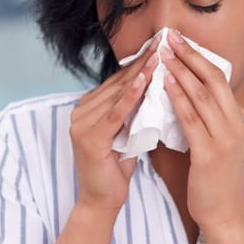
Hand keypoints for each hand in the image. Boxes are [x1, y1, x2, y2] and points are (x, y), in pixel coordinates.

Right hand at [68, 44, 159, 213]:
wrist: (102, 201)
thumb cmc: (117, 168)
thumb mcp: (127, 132)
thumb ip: (132, 111)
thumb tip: (154, 87)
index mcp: (89, 108)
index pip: (119, 82)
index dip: (140, 64)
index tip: (160, 47)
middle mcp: (80, 111)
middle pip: (118, 84)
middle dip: (142, 63)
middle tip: (163, 43)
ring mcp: (81, 123)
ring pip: (118, 94)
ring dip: (140, 74)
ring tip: (160, 56)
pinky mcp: (89, 137)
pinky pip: (115, 113)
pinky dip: (131, 97)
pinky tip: (145, 81)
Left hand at [161, 30, 243, 231]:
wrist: (225, 214)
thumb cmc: (217, 180)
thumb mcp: (221, 144)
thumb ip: (212, 120)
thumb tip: (193, 96)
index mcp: (238, 120)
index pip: (221, 79)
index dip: (200, 57)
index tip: (181, 41)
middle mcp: (235, 125)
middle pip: (214, 79)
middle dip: (190, 55)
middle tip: (170, 36)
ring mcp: (225, 139)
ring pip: (202, 94)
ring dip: (180, 70)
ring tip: (163, 52)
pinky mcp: (209, 153)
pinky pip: (190, 118)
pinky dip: (177, 97)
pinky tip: (164, 83)